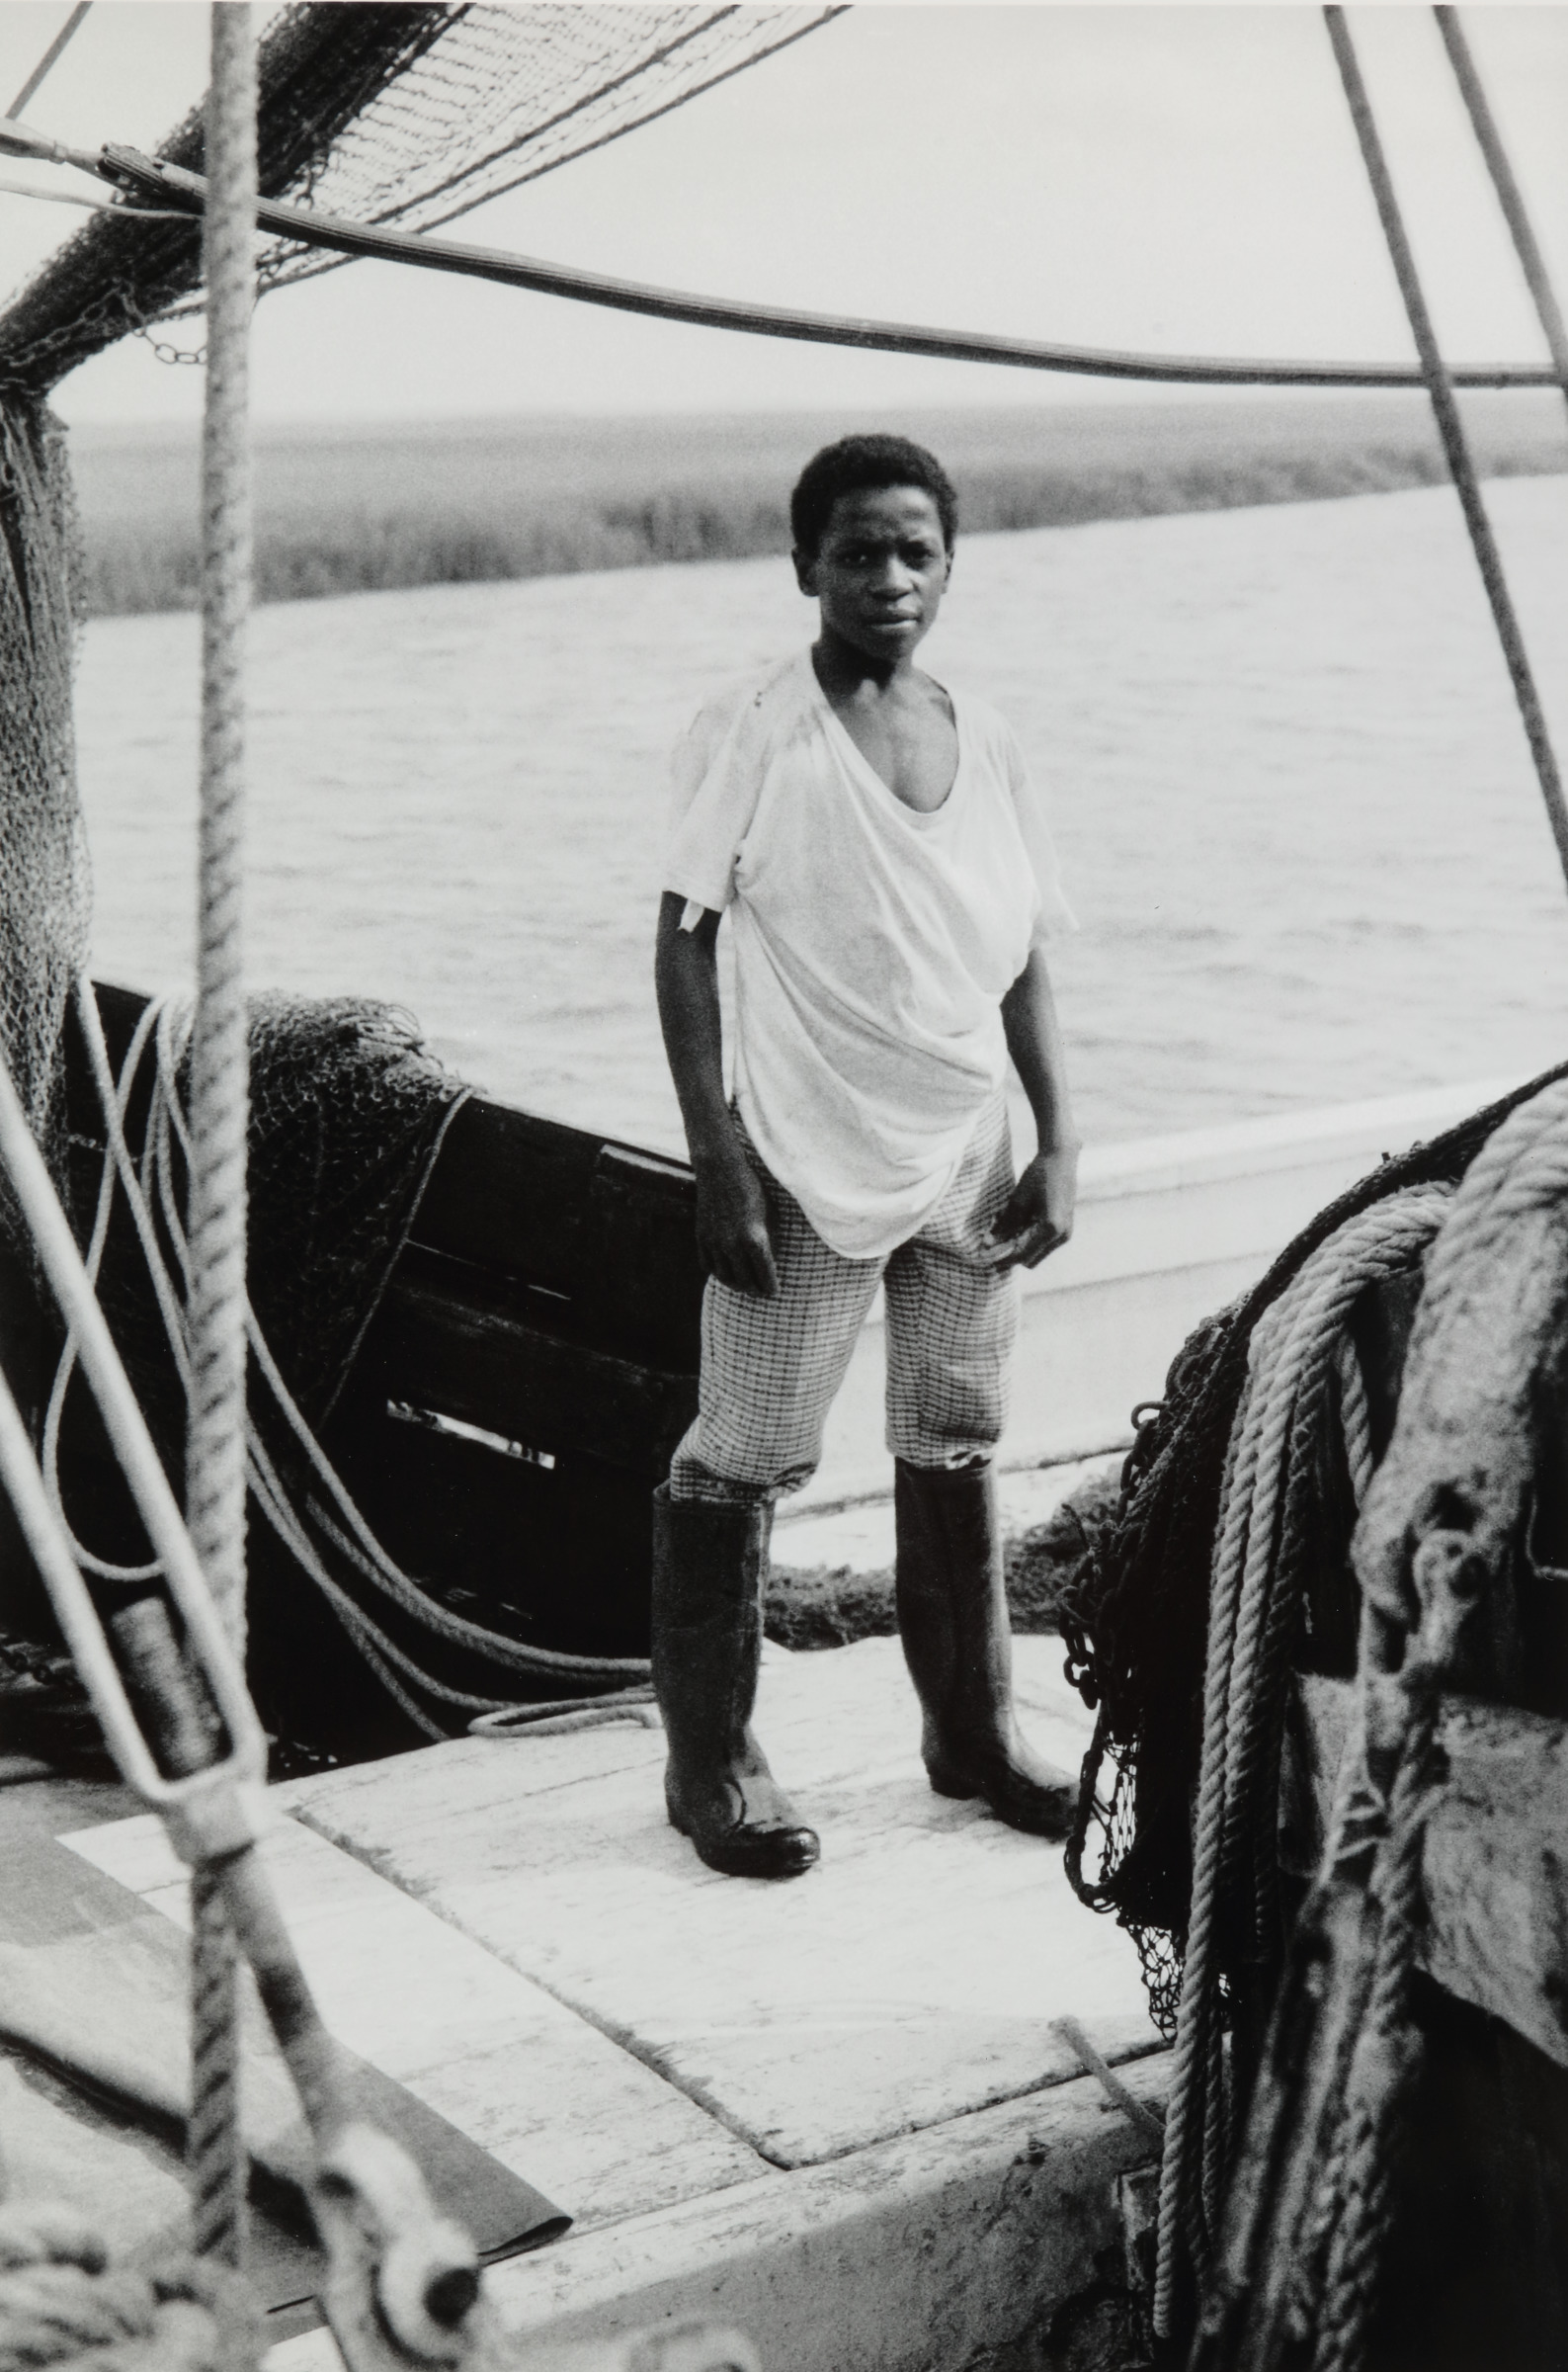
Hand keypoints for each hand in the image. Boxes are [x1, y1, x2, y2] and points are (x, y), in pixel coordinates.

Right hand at [694, 1141, 778, 1297]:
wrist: (721, 1170)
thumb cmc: (753, 1190)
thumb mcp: (771, 1214)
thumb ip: (772, 1241)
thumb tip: (772, 1262)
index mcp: (755, 1239)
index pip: (765, 1276)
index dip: (771, 1287)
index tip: (775, 1291)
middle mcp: (733, 1245)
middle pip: (745, 1282)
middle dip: (755, 1291)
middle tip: (761, 1292)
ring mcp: (714, 1242)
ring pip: (724, 1277)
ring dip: (736, 1284)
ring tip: (744, 1285)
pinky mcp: (701, 1237)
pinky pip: (707, 1265)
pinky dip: (718, 1272)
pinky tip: (726, 1271)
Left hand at [978, 1143, 1078, 1271]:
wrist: (1061, 1158)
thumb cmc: (1039, 1175)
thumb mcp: (1018, 1200)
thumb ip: (1005, 1225)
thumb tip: (988, 1244)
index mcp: (1051, 1229)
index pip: (1023, 1255)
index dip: (1003, 1258)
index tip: (985, 1257)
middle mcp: (1062, 1236)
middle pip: (1031, 1260)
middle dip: (1011, 1255)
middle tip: (991, 1245)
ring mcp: (1066, 1233)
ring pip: (1037, 1253)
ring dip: (1020, 1248)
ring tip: (1003, 1234)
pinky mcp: (1065, 1228)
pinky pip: (1043, 1244)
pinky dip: (1029, 1241)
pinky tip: (1017, 1228)